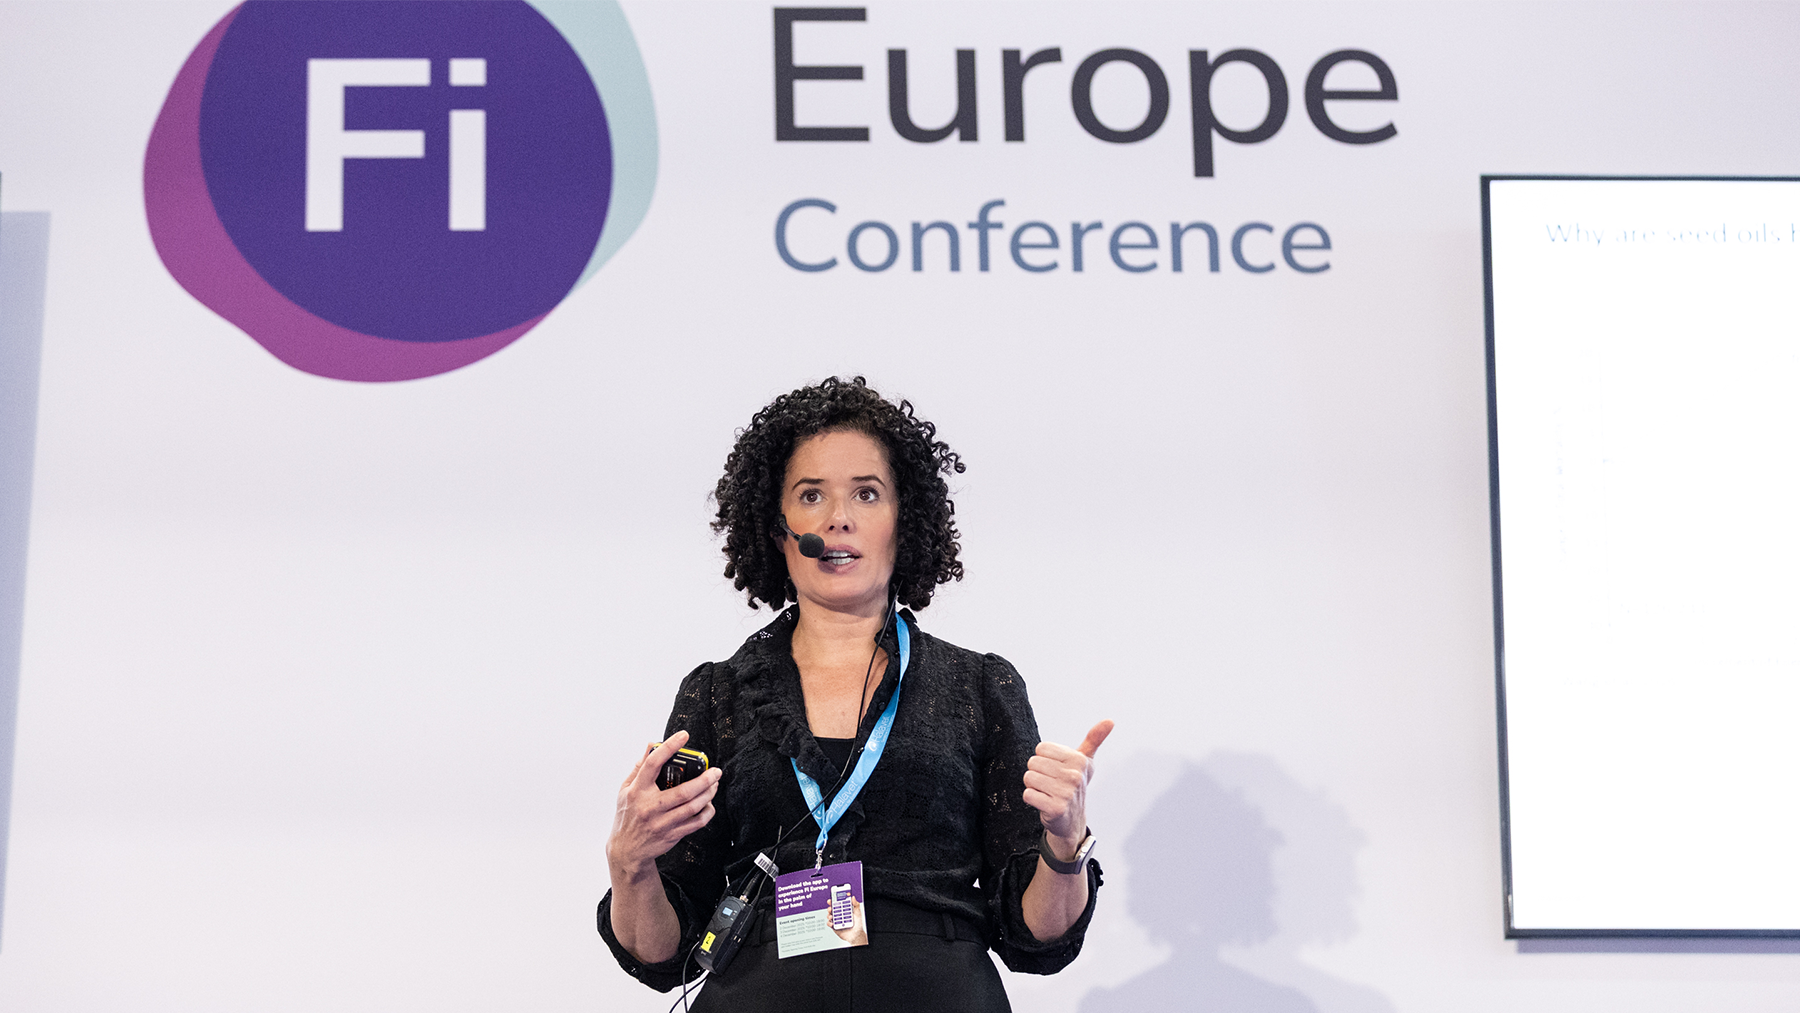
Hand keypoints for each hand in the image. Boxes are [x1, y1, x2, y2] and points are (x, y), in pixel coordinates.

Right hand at [606, 730, 721, 875]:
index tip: (684, 736)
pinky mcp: (671, 835)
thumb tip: (651, 744)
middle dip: (704, 779)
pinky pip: (696, 823)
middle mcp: (649, 807)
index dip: (669, 747)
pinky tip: (709, 804)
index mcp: (637, 791)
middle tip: (715, 771)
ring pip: (693, 807)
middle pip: (683, 791)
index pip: (653, 764)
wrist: (626, 851)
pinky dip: (707, 812)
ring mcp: (661, 823)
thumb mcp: (625, 790)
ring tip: (715, 784)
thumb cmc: (627, 816)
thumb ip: (639, 767)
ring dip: (709, 794)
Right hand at [831, 898, 867, 945]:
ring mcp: (836, 920)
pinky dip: (829, 923)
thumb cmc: (858, 924)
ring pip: (829, 915)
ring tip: (832, 916)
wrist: (856, 935)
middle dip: (830, 907)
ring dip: (829, 915)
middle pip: (832, 909)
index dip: (834, 900)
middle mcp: (839, 914)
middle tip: (831, 907)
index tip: (832, 898)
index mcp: (844, 910)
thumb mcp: (858, 913)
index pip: (837, 903)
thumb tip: (853, 897)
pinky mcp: (834, 926)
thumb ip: (856, 905)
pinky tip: (832, 923)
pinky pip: (829, 924)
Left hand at [1021, 720, 1112, 857]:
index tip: (1056, 769)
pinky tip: (1044, 802)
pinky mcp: (1055, 808)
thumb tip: (1110, 720)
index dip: (1044, 759)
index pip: (1041, 748)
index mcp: (1079, 760)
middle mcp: (1074, 776)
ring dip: (1034, 786)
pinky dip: (1031, 799)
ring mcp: (1066, 793)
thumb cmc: (1074, 784)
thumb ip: (1094, 739)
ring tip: (1047, 792)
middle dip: (1037, 773)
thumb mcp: (1085, 761)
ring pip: (1029, 777)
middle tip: (1050, 783)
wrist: (1072, 819)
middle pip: (1033, 762)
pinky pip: (1027, 794)